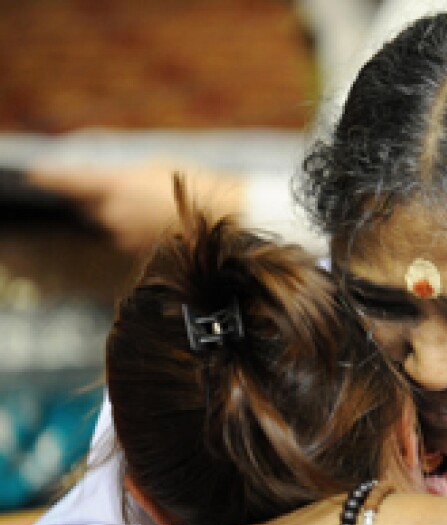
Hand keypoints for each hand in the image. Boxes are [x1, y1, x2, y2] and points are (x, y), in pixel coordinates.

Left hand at [27, 160, 244, 251]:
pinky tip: (166, 221)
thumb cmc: (196, 186)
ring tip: (160, 205)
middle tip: (134, 189)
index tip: (35, 175)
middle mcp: (114, 215)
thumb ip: (125, 174)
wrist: (226, 220)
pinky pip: (130, 237)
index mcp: (116, 186)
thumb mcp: (158, 165)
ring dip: (126, 214)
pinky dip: (140, 229)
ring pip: (112, 222)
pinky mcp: (139, 253)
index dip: (51, 177)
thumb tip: (110, 183)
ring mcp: (125, 237)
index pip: (71, 181)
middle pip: (92, 205)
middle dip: (104, 198)